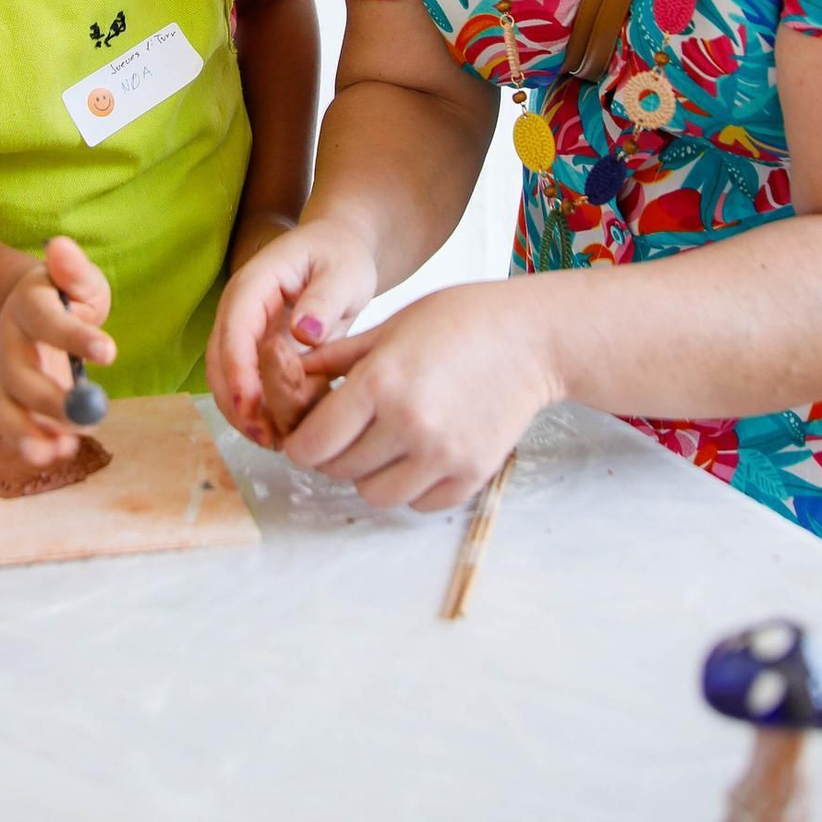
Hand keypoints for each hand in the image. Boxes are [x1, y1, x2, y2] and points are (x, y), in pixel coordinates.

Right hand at [0, 235, 114, 465]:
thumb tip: (60, 246)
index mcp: (28, 304)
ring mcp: (5, 371)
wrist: (32, 309)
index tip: (109, 352)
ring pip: (6, 403)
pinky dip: (28, 442)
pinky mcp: (9, 397)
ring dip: (30, 431)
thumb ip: (73, 270)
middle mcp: (9, 340)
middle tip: (90, 416)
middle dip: (51, 399)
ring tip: (63, 450)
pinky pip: (9, 422)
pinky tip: (58, 453)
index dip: (74, 336)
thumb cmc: (66, 294)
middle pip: (19, 372)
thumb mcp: (78, 278)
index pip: (47, 320)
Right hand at [207, 216, 376, 446]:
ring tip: (276, 442)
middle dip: (236, 401)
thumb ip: (326, 299)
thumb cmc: (340, 256)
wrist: (335, 250)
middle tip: (266, 437)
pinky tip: (283, 432)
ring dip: (244, 413)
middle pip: (220, 360)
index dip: (239, 370)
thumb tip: (305, 331)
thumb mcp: (343, 271)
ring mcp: (242, 332)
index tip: (250, 406)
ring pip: (226, 379)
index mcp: (255, 283)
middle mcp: (239, 309)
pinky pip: (245, 385)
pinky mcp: (253, 352)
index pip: (235, 328)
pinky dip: (258, 411)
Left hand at [288, 281, 556, 510]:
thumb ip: (336, 358)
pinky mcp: (471, 474)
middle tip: (347, 432)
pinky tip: (417, 452)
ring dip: (370, 474)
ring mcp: (442, 455)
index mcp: (380, 383)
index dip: (300, 443)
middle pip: (339, 471)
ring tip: (384, 442)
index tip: (306, 434)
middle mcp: (409, 425)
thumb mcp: (390, 326)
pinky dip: (411, 486)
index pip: (312, 444)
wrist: (533, 338)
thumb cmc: (460, 319)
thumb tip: (289, 377)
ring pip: (376, 494)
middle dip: (333, 454)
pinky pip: (419, 503)